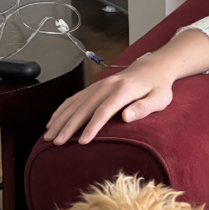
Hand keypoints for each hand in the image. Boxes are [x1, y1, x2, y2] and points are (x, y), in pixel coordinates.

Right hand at [43, 58, 174, 145]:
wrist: (153, 67)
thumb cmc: (158, 87)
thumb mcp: (159, 99)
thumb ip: (144, 107)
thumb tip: (126, 117)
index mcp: (123, 90)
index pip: (104, 110)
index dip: (92, 127)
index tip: (82, 142)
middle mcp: (107, 86)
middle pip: (84, 108)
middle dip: (68, 126)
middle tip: (56, 142)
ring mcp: (98, 85)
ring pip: (75, 103)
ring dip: (60, 119)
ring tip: (48, 135)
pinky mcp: (94, 87)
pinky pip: (74, 99)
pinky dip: (61, 110)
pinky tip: (52, 121)